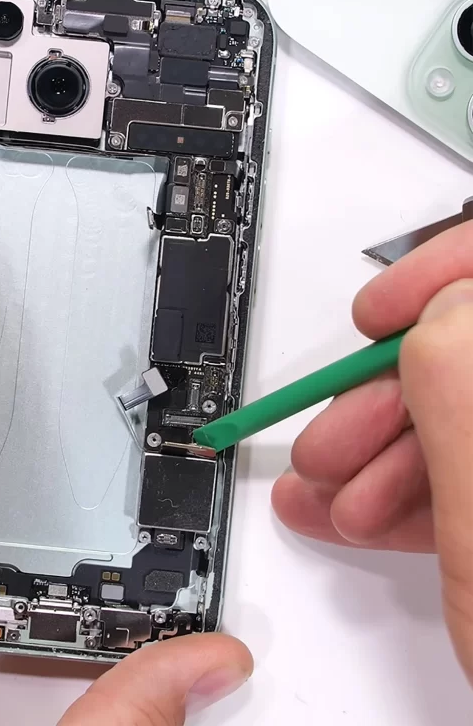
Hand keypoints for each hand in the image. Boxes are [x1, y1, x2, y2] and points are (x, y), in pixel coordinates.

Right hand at [272, 219, 472, 684]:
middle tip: (337, 432)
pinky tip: (356, 513)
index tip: (383, 312)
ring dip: (384, 452)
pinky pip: (469, 476)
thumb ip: (468, 395)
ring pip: (469, 423)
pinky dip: (406, 490)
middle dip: (391, 395)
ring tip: (332, 492)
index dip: (448, 279)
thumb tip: (443, 310)